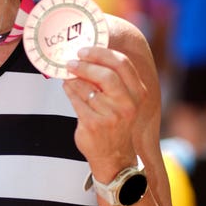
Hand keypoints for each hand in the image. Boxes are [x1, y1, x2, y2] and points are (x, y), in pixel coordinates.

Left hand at [63, 45, 147, 177]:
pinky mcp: (94, 125)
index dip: (101, 53)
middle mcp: (128, 104)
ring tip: (68, 75)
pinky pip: (77, 101)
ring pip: (88, 88)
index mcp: (138, 93)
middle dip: (86, 64)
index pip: (122, 64)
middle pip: (107, 75)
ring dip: (74, 78)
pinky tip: (67, 87)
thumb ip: (113, 80)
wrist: (113, 156)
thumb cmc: (115, 122)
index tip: (85, 50)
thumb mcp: (123, 101)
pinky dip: (69, 91)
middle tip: (71, 61)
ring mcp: (111, 116)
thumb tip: (87, 55)